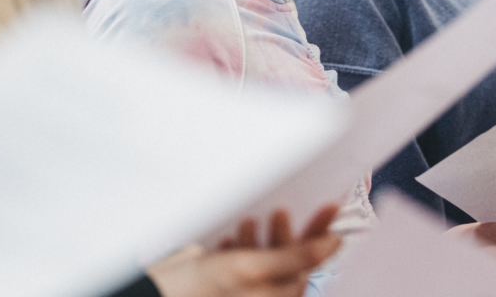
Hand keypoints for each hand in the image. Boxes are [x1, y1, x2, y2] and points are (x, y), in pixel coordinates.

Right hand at [148, 206, 341, 296]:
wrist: (161, 292)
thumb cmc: (206, 289)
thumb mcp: (254, 268)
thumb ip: (295, 256)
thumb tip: (334, 244)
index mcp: (278, 293)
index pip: (310, 261)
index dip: (321, 234)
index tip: (331, 207)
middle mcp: (266, 291)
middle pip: (289, 256)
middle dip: (284, 232)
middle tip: (282, 209)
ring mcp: (247, 287)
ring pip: (264, 255)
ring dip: (259, 236)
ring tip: (249, 222)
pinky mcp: (228, 280)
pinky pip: (242, 260)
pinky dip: (239, 246)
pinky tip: (231, 238)